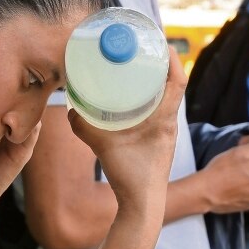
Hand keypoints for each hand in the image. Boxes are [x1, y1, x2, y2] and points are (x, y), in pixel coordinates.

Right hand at [66, 49, 185, 210]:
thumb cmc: (130, 177)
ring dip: (156, 82)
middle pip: (173, 85)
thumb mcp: (103, 147)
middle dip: (161, 64)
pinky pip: (159, 111)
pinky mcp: (159, 141)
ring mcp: (166, 133)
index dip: (172, 58)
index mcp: (164, 120)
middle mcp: (170, 124)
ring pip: (167, 99)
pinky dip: (149, 98)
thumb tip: (70, 110)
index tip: (159, 42)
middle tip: (141, 50)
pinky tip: (131, 99)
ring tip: (136, 69)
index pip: (178, 81)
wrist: (143, 206)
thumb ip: (83, 127)